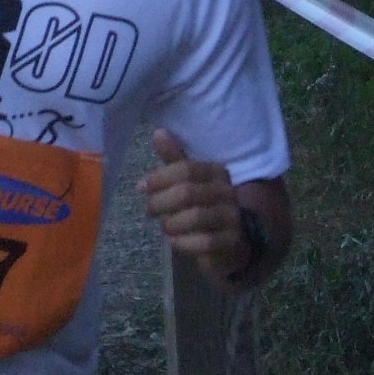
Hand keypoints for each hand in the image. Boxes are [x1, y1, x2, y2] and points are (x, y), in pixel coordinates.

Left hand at [142, 130, 243, 278]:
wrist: (232, 238)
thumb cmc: (204, 205)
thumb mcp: (190, 181)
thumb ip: (174, 160)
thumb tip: (158, 132)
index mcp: (216, 172)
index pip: (186, 169)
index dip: (160, 177)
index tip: (141, 187)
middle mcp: (228, 192)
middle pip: (188, 192)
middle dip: (161, 202)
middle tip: (149, 210)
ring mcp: (232, 217)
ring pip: (196, 217)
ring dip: (172, 223)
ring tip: (164, 227)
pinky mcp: (232, 241)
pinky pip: (205, 242)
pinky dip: (184, 242)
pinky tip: (175, 241)